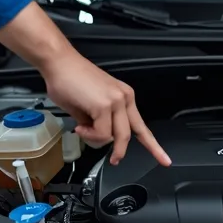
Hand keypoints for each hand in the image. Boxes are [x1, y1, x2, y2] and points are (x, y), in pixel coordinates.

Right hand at [42, 50, 170, 166]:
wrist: (58, 62)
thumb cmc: (68, 80)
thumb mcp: (88, 108)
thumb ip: (97, 122)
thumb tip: (96, 135)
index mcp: (124, 97)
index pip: (141, 126)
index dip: (153, 146)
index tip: (164, 160)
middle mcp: (124, 98)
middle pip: (130, 135)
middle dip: (120, 151)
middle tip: (114, 160)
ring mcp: (116, 101)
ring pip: (116, 137)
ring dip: (96, 139)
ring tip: (82, 129)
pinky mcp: (105, 105)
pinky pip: (101, 133)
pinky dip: (89, 135)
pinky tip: (79, 126)